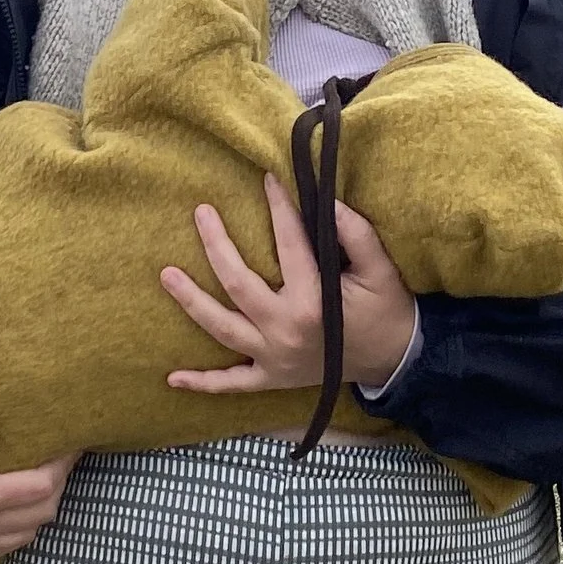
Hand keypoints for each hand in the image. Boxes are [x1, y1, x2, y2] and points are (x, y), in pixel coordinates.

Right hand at [0, 409, 73, 563]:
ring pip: (26, 534)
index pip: (35, 489)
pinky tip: (20, 498)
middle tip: (62, 452)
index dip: (59, 465)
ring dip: (42, 505)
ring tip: (45, 471)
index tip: (69, 441)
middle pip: (39, 514)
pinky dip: (22, 524)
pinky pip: (4, 546)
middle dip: (57, 483)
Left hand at [162, 174, 418, 401]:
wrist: (395, 362)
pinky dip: (203, 383)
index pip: (288, 245)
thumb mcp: (381, 270)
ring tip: (166, 275)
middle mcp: (286, 330)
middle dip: (216, 246)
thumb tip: (327, 200)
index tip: (267, 179)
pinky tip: (173, 379)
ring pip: (222, 329)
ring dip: (192, 303)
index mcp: (313, 302)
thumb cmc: (387, 311)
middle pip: (237, 284)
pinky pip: (232, 384)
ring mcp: (274, 357)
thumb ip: (357, 234)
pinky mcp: (272, 377)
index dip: (279, 208)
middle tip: (201, 214)